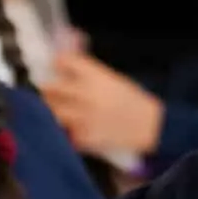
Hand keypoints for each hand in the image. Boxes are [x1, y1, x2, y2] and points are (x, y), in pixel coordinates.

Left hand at [40, 52, 163, 156]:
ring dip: (52, 110)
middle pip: (51, 87)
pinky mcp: (85, 137)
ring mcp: (84, 117)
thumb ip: (89, 72)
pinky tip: (72, 128)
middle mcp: (87, 95)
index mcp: (97, 76)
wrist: (150, 125)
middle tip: (48, 90)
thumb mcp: (113, 78)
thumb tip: (67, 62)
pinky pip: (65, 132)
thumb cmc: (132, 100)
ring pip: (53, 111)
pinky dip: (66, 130)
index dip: (57, 62)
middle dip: (47, 88)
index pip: (64, 61)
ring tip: (57, 110)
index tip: (55, 66)